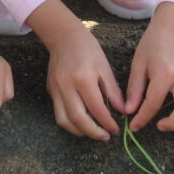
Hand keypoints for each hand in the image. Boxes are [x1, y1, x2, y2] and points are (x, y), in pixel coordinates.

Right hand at [28, 0, 124, 140]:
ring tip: (93, 132)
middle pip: (77, 118)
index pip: (96, 108)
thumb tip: (122, 111)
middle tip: (105, 137)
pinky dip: (70, 122)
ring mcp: (55, 89)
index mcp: (83, 77)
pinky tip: (82, 122)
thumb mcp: (104, 66)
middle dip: (93, 132)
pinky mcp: (50, 90)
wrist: (63, 36)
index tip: (115, 129)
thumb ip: (113, 90)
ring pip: (64, 120)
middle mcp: (66, 85)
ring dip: (79, 131)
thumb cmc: (87, 48)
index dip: (107, 122)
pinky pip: (58, 113)